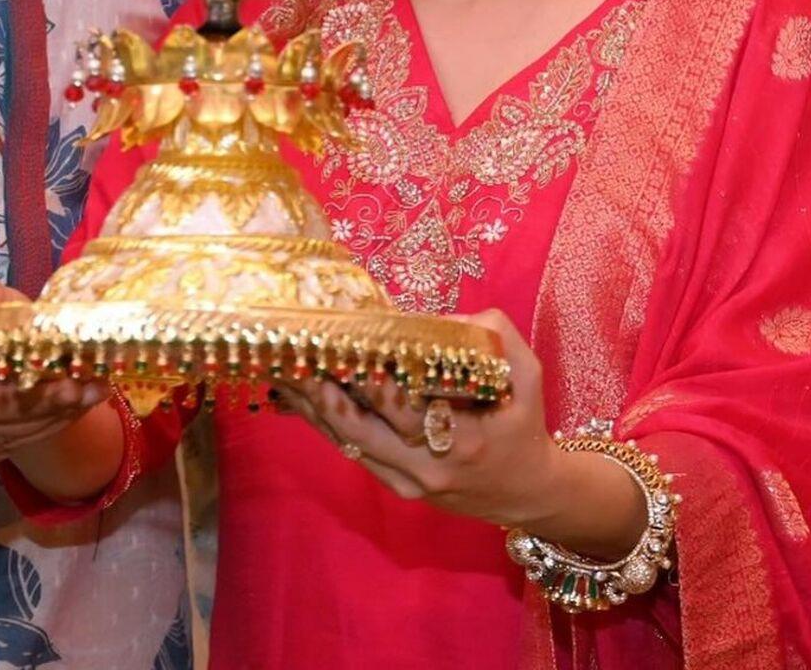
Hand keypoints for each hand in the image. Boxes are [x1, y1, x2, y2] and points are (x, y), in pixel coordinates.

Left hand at [275, 309, 644, 554]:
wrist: (530, 492)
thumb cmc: (525, 426)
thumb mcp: (528, 377)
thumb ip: (497, 337)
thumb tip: (448, 317)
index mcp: (462, 442)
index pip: (406, 411)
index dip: (371, 383)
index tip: (344, 351)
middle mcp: (429, 469)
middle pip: (362, 431)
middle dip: (323, 394)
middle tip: (293, 358)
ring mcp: (409, 483)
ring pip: (350, 444)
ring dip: (313, 409)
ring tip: (281, 372)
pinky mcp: (398, 487)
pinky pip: (354, 453)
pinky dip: (325, 424)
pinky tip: (298, 399)